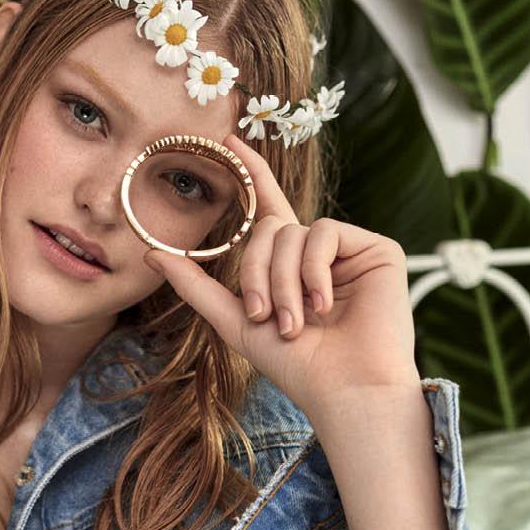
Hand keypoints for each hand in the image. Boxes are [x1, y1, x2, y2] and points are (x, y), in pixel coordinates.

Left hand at [141, 131, 419, 421]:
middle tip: (264, 316)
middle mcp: (320, 250)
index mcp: (290, 263)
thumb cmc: (295, 365)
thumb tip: (151, 253)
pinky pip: (325, 234)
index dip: (252, 172)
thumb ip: (196, 286)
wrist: (344, 389)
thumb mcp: (235, 321)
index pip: (267, 208)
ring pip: (294, 233)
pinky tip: (323, 305)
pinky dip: (313, 271)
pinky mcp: (378, 248)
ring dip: (285, 283)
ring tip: (296, 322)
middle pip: (270, 229)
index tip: (230, 140)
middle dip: (258, 274)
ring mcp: (350, 247)